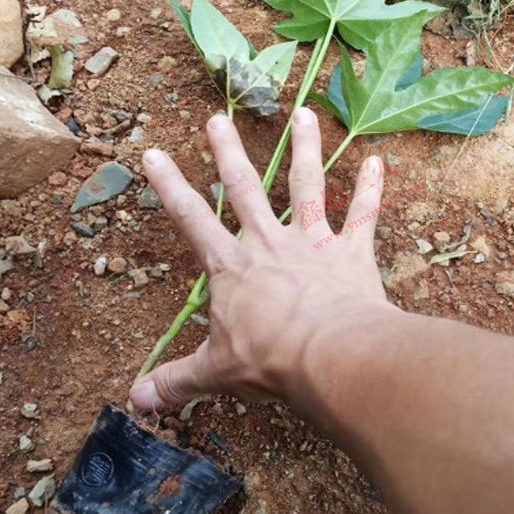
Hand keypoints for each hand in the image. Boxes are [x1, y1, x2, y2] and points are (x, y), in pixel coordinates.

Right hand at [129, 108, 392, 409]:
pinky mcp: (351, 251)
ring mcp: (313, 241)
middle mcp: (269, 242)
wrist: (330, 355)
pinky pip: (363, 214)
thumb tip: (135, 400)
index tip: (153, 153)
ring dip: (304, 148)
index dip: (170, 186)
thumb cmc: (270, 361)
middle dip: (228, 152)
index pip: (191, 218)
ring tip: (303, 113)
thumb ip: (176, 381)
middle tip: (219, 117)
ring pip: (306, 184)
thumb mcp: (215, 372)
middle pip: (245, 187)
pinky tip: (378, 160)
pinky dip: (372, 189)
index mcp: (231, 266)